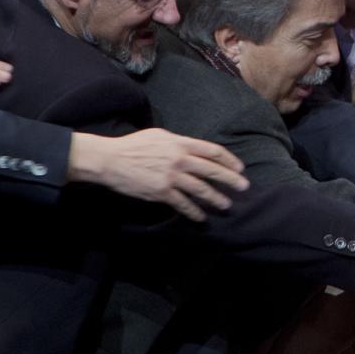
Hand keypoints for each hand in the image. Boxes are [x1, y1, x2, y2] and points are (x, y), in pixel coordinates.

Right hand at [68, 128, 248, 220]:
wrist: (111, 160)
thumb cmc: (133, 146)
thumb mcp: (159, 136)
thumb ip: (179, 142)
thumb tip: (193, 149)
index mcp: (180, 143)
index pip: (212, 151)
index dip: (229, 160)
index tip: (239, 168)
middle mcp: (179, 159)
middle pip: (212, 170)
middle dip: (231, 179)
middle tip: (243, 187)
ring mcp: (171, 177)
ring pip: (201, 189)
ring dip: (215, 199)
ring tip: (225, 205)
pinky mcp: (161, 192)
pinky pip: (183, 204)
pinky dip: (194, 212)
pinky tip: (201, 217)